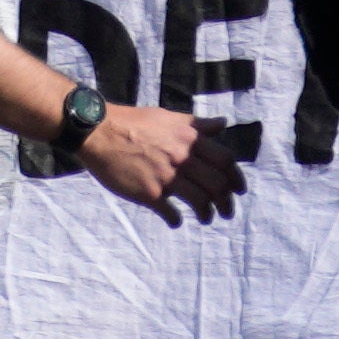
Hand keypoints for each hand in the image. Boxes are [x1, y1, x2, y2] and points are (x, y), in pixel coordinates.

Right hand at [62, 98, 230, 214]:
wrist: (99, 132)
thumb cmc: (134, 122)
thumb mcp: (170, 117)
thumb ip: (198, 125)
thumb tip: (223, 124)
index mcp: (189, 139)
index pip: (225, 160)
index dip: (236, 177)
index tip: (238, 189)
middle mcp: (181, 158)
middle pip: (217, 184)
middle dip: (226, 202)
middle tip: (226, 211)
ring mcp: (166, 176)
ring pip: (199, 201)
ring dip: (207, 213)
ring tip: (206, 218)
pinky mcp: (148, 193)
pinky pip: (170, 212)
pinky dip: (176, 220)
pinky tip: (175, 220)